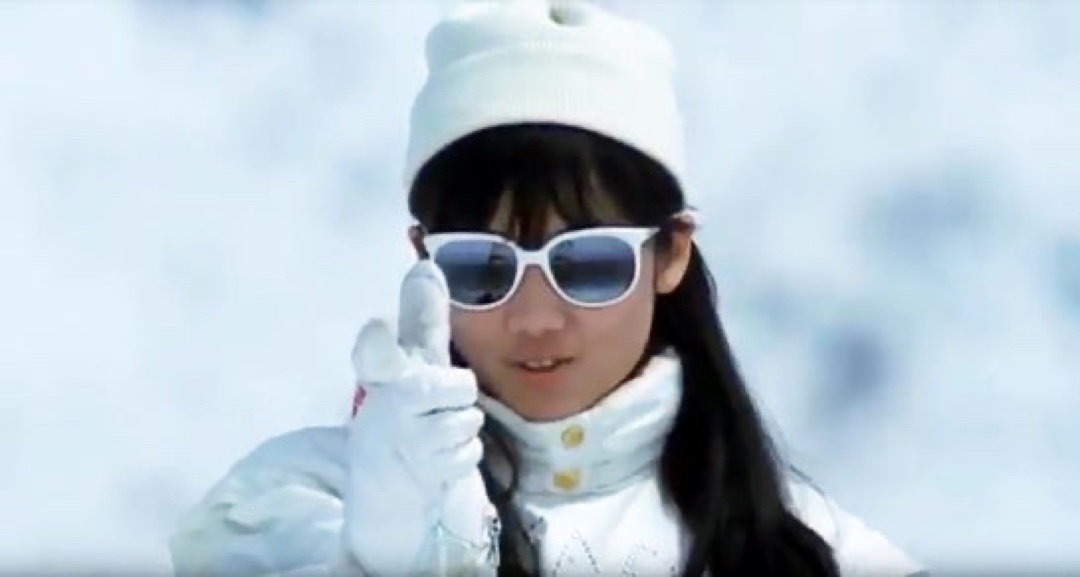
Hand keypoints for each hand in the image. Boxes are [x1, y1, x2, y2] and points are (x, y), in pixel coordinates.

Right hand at [343, 260, 495, 573]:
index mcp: (382, 373)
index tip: (377, 326)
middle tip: (440, 398)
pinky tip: (440, 456)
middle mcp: (389, 405)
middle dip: (457, 389)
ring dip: (462, 425)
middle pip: (450, 386)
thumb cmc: (406, 406)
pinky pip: (469, 452)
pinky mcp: (424, 474)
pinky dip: (463, 454)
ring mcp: (407, 443)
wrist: (385, 480)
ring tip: (437, 429)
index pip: (375, 354)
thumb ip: (420, 318)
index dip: (378, 341)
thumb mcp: (410, 361)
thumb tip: (426, 266)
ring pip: (467, 420)